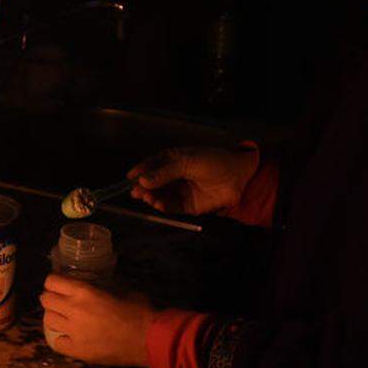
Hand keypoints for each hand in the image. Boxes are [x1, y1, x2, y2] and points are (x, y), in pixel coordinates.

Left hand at [40, 275, 152, 366]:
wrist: (147, 340)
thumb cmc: (138, 312)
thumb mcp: (120, 291)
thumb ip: (104, 287)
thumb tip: (100, 285)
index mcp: (84, 291)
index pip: (51, 281)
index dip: (54, 283)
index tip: (59, 286)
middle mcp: (73, 309)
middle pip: (45, 300)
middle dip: (51, 299)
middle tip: (60, 303)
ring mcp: (73, 331)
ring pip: (47, 320)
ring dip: (54, 317)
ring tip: (63, 320)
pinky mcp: (77, 350)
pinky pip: (56, 343)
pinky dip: (60, 339)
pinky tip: (68, 337)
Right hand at [127, 144, 258, 214]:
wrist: (238, 176)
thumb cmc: (213, 161)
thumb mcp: (186, 162)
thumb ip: (164, 172)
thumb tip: (143, 181)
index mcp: (173, 160)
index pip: (152, 165)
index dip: (140, 171)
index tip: (129, 178)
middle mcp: (175, 176)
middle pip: (154, 183)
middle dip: (143, 187)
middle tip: (134, 191)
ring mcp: (182, 191)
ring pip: (161, 196)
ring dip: (152, 197)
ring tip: (146, 197)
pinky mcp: (189, 206)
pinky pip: (172, 207)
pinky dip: (163, 206)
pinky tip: (158, 204)